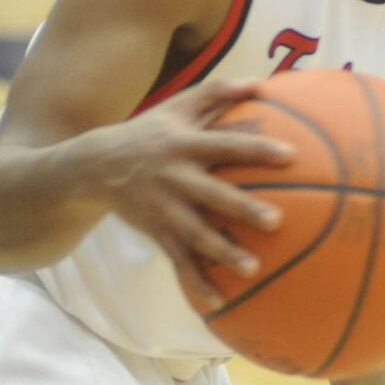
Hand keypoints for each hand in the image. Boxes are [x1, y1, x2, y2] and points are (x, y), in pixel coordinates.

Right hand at [91, 78, 293, 307]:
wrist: (95, 166)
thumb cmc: (149, 132)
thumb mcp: (177, 105)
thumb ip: (218, 91)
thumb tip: (261, 81)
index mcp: (185, 145)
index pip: (226, 145)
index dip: (257, 149)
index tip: (289, 154)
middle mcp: (176, 178)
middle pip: (214, 195)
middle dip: (243, 208)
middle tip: (277, 221)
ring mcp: (165, 210)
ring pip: (197, 235)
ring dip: (224, 253)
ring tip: (253, 269)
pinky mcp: (157, 234)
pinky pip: (178, 262)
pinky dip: (196, 283)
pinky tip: (219, 302)